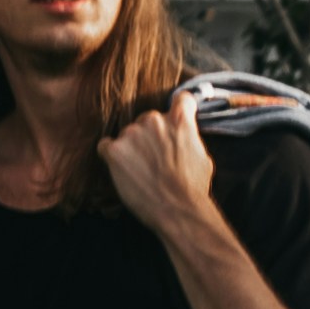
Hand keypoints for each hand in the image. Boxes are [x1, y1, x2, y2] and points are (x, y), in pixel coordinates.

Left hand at [97, 91, 217, 238]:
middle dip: (150, 136)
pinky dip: (111, 156)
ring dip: (131, 149)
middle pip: (148, 120)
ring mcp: (132, 133)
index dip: (179, 109)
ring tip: (141, 172)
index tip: (176, 119)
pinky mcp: (115, 150)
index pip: (181, 99)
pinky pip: (106, 146)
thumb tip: (186, 137)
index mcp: (179, 119)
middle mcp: (154, 119)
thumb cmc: (193, 188)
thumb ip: (190, 139)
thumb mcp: (203, 157)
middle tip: (155, 160)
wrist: (177, 209)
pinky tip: (121, 170)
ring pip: (128, 135)